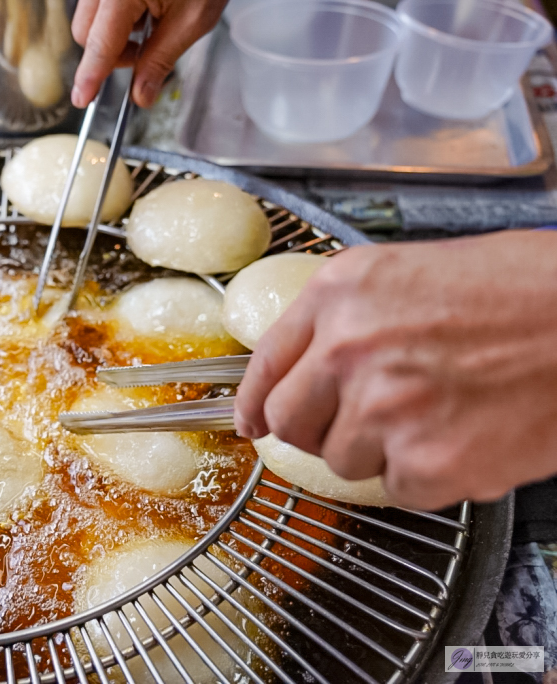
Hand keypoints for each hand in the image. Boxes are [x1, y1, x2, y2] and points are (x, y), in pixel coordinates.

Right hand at [71, 0, 226, 108]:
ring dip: (113, 35)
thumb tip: (141, 94)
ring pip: (89, 19)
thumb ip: (161, 60)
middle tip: (145, 53)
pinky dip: (117, 17)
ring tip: (150, 22)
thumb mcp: (192, 21)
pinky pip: (99, 4)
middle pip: (85, 33)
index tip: (83, 98)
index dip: (91, 76)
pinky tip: (145, 8)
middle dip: (109, 54)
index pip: (100, 44)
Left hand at [234, 231, 556, 509]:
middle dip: (317, 428)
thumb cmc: (526, 292)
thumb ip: (346, 318)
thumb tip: (305, 365)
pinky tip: (465, 434)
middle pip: (289, 421)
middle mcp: (349, 348)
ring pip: (341, 460)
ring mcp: (384, 408)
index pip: (265, 362)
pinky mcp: (427, 462)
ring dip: (380, 449)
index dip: (253, 400)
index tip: (250, 421)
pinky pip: (397, 488)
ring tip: (439, 411)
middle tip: (363, 419)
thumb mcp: (412, 274)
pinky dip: (428, 474)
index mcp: (341, 294)